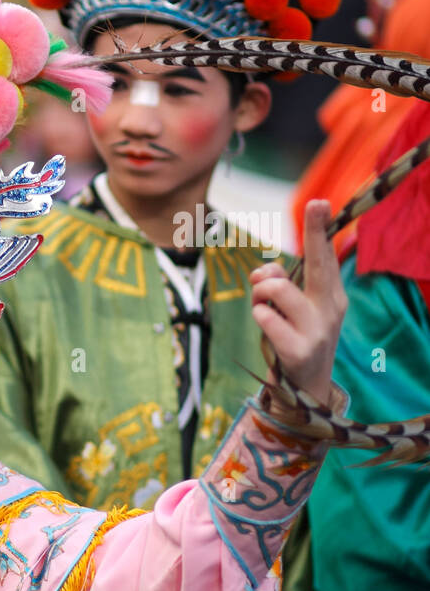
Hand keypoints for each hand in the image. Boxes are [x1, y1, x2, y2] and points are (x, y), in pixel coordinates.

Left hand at [250, 199, 346, 405]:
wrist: (304, 387)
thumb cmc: (293, 337)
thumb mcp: (292, 309)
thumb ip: (280, 284)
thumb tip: (263, 271)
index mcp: (331, 296)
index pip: (326, 256)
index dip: (320, 229)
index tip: (319, 203)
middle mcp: (330, 308)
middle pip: (319, 264)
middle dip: (313, 233)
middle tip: (314, 205)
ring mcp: (318, 329)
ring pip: (277, 288)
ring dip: (259, 294)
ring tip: (263, 309)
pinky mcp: (299, 349)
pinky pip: (265, 317)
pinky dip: (258, 316)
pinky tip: (266, 328)